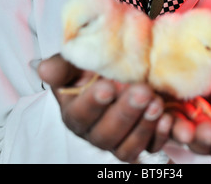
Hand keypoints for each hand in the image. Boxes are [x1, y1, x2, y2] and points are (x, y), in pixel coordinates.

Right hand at [38, 54, 173, 162]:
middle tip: (142, 91)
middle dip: (125, 112)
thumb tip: (41, 69)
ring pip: (127, 147)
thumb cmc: (93, 67)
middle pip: (106, 134)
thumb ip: (62, 66)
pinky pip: (150, 148)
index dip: (93, 103)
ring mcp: (118, 140)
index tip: (108, 86)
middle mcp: (94, 132)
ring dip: (143, 126)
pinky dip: (160, 136)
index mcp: (75, 113)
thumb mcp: (77, 61)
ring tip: (157, 103)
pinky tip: (169, 119)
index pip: (80, 114)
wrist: (118, 72)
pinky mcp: (141, 142)